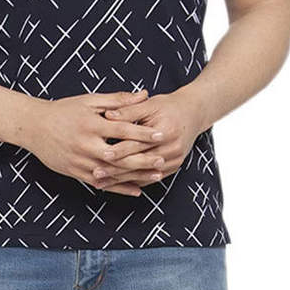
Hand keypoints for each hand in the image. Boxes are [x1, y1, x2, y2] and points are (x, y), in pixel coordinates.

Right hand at [26, 89, 166, 196]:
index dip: (142, 133)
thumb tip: (144, 94)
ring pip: (112, 172)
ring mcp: (80, 161)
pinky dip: (119, 188)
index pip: (122, 130)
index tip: (161, 134)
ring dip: (135, 175)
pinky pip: (101, 183)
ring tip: (156, 175)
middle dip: (142, 159)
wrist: (33, 127)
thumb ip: (118, 100)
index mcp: (91, 124)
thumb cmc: (63, 110)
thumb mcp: (89, 101)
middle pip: (119, 156)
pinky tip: (136, 189)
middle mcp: (85, 144)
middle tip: (162, 159)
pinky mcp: (75, 172)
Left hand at [94, 88, 209, 186]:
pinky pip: (150, 179)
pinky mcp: (174, 168)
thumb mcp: (150, 104)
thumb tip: (107, 115)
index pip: (138, 144)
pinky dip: (132, 182)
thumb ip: (129, 110)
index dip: (119, 149)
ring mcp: (175, 161)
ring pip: (143, 175)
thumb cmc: (168, 106)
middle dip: (116, 169)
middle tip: (95, 173)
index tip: (101, 154)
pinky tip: (116, 185)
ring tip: (100, 183)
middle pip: (139, 163)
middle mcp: (172, 149)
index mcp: (166, 131)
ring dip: (121, 181)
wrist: (194, 114)